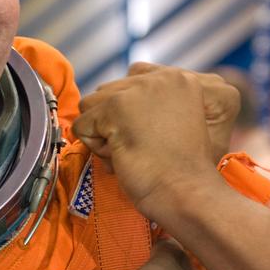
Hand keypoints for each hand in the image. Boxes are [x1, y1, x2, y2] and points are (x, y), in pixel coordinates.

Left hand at [73, 63, 235, 213]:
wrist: (187, 192)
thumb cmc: (181, 170)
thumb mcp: (174, 123)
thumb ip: (149, 106)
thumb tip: (109, 102)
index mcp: (179, 80)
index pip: (129, 85)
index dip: (129, 116)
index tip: (151, 138)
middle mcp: (160, 77)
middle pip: (108, 93)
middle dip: (114, 123)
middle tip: (141, 148)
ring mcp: (136, 90)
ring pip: (91, 105)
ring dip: (102, 132)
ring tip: (130, 151)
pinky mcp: (116, 106)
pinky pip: (82, 124)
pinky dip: (94, 146)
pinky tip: (121, 156)